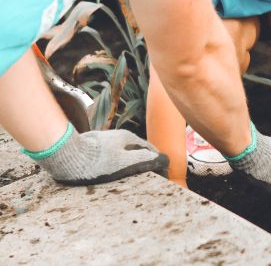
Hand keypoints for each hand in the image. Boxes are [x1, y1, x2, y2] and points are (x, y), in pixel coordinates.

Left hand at [36, 128, 168, 184]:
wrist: (66, 154)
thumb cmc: (95, 160)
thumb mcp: (123, 161)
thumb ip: (143, 159)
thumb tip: (161, 159)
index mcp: (127, 138)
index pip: (148, 148)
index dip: (157, 159)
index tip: (163, 170)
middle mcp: (117, 136)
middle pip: (136, 148)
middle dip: (145, 159)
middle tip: (151, 173)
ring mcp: (105, 140)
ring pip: (123, 151)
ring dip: (131, 160)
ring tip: (133, 174)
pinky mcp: (93, 147)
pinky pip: (112, 154)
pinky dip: (119, 162)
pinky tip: (113, 171)